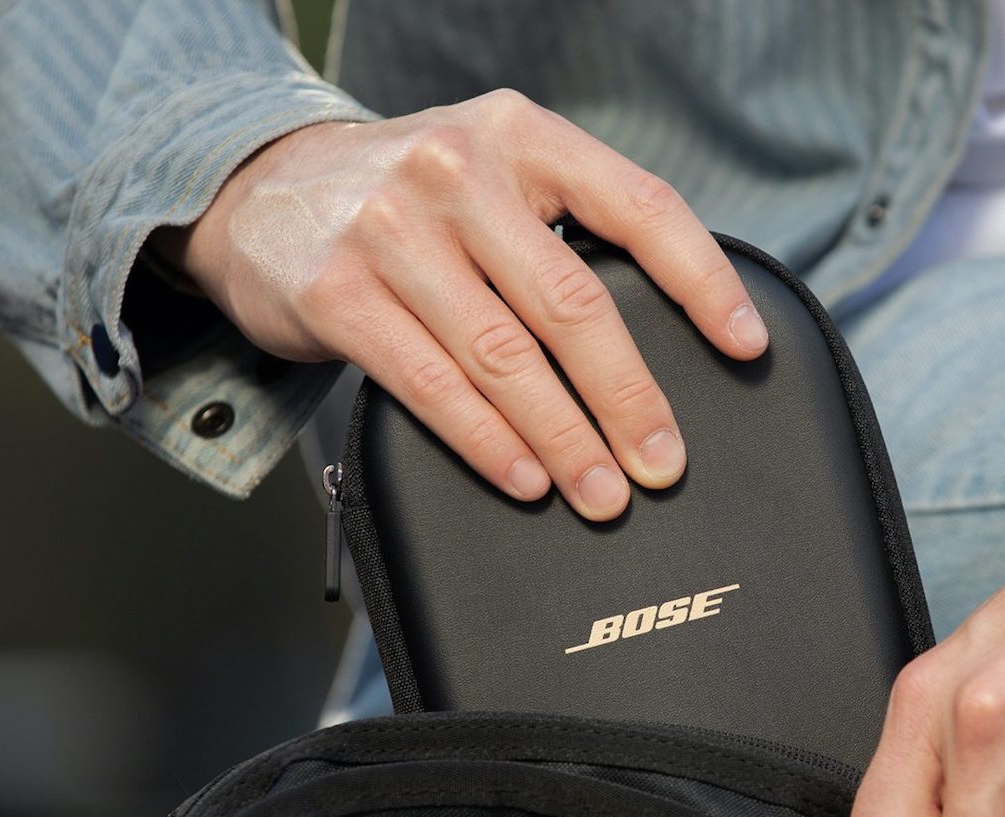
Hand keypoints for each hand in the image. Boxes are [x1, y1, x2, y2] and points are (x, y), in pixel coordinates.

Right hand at [159, 89, 764, 519]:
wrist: (259, 190)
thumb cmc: (410, 200)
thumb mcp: (496, 173)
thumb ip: (568, 227)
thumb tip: (671, 332)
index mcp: (523, 135)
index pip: (641, 206)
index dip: (704, 281)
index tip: (745, 345)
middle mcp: (459, 171)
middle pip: (574, 302)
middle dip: (630, 396)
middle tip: (663, 462)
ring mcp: (391, 229)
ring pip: (504, 355)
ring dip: (565, 437)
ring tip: (603, 492)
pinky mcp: (337, 292)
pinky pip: (431, 384)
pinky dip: (487, 442)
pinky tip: (527, 477)